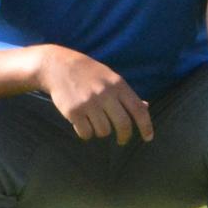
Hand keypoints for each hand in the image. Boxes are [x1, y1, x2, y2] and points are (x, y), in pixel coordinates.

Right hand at [35, 45, 152, 144]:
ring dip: (101, 131)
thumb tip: (146, 107)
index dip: (146, 126)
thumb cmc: (89, 74)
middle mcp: (105, 94)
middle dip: (124, 136)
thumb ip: (126, 94)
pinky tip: (82, 123)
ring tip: (94, 121)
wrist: (58, 67)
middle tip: (122, 140)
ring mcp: (89, 103)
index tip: (148, 138)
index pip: (138, 110)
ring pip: (104, 131)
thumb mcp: (111, 78)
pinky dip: (86, 133)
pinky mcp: (74, 111)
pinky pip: (86, 133)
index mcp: (118, 85)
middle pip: (123, 125)